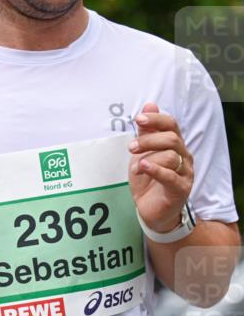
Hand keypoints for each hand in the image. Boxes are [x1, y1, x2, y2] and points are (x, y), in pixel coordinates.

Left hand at [128, 102, 193, 232]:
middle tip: (131, 147)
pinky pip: (171, 177)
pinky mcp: (180, 189)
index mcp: (175, 146)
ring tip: (135, 164)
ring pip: (172, 156)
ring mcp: (185, 173)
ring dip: (150, 157)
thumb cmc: (149, 181)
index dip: (156, 120)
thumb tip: (149, 105)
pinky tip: (143, 167)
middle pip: (172, 139)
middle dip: (149, 140)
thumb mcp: (143, 154)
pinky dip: (156, 170)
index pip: (171, 125)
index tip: (138, 119)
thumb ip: (146, 132)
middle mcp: (184, 157)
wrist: (152, 211)